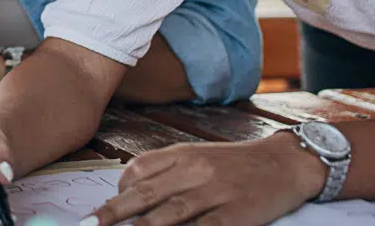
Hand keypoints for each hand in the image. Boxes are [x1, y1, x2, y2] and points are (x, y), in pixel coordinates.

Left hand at [83, 135, 327, 225]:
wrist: (284, 163)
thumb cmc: (236, 164)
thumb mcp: (199, 157)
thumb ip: (167, 171)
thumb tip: (130, 189)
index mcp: (184, 154)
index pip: (139, 169)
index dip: (117, 191)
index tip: (101, 210)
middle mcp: (196, 170)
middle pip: (148, 193)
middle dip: (115, 211)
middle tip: (90, 224)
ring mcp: (216, 193)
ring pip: (172, 212)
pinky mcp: (236, 214)